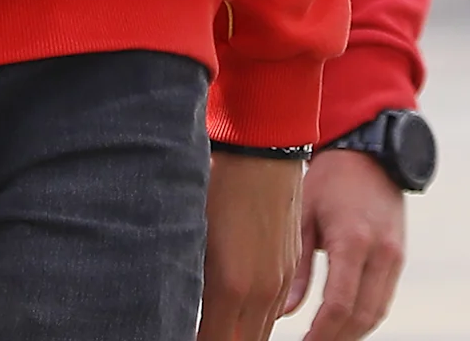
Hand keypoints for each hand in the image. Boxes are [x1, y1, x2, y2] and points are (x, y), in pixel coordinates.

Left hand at [197, 151, 304, 340]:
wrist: (262, 147)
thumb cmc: (221, 183)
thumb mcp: (193, 238)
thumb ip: (190, 285)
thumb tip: (178, 309)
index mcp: (233, 288)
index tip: (179, 336)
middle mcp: (263, 291)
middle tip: (200, 333)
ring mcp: (281, 279)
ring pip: (261, 332)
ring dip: (239, 336)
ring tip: (217, 330)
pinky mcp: (291, 265)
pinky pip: (274, 310)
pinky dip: (255, 320)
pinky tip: (238, 314)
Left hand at [278, 148, 406, 340]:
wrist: (369, 152)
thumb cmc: (328, 180)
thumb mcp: (303, 216)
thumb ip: (296, 268)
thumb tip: (285, 312)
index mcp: (353, 240)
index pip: (339, 305)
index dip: (320, 334)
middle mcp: (380, 252)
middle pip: (361, 316)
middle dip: (336, 339)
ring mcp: (395, 255)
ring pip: (377, 313)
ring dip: (352, 333)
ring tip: (324, 340)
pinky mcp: (399, 256)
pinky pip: (383, 299)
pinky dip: (365, 317)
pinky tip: (342, 324)